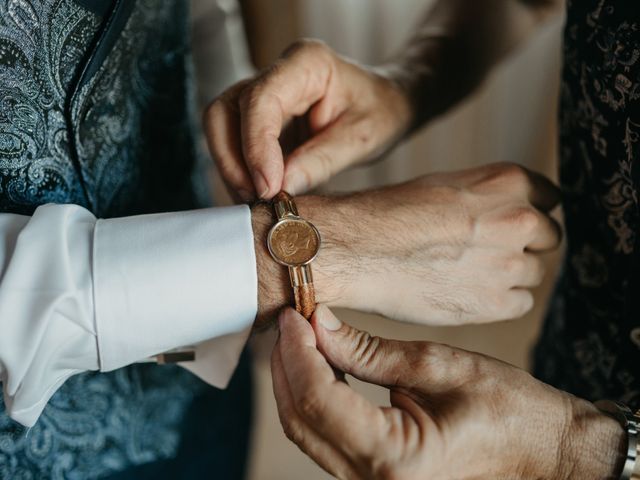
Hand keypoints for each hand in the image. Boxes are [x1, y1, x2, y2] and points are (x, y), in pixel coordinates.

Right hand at [204, 39, 411, 201]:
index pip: (260, 100)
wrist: (387, 104)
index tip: (267, 188)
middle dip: (232, 159)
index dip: (256, 147)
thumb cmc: (381, 112)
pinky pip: (234, 141)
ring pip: (221, 126)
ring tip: (257, 201)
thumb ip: (322, 161)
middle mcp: (278, 72)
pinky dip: (240, 170)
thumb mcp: (364, 138)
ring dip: (232, 168)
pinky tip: (259, 192)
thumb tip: (278, 188)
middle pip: (224, 110)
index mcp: (307, 63)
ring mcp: (264, 92)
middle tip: (255, 198)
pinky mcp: (260, 116)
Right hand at [253, 163, 562, 327]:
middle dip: (522, 245)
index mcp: (507, 181)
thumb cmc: (387, 214)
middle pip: (548, 237)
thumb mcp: (443, 185)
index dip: (528, 214)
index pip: (549, 199)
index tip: (508, 226)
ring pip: (533, 273)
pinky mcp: (496, 303)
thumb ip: (484, 199)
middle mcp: (517, 219)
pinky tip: (464, 294)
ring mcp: (509, 263)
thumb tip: (501, 215)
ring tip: (464, 275)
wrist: (354, 250)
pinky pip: (520, 303)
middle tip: (484, 254)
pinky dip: (498, 302)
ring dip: (508, 275)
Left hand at [272, 306, 624, 479]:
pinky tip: (319, 365)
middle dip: (287, 365)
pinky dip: (315, 399)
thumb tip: (318, 324)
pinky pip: (327, 438)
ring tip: (300, 337)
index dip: (298, 352)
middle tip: (291, 320)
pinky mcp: (374, 476)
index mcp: (394, 458)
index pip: (317, 400)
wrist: (543, 451)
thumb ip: (369, 351)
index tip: (294, 314)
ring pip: (307, 432)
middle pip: (301, 421)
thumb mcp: (439, 366)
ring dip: (296, 381)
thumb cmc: (509, 410)